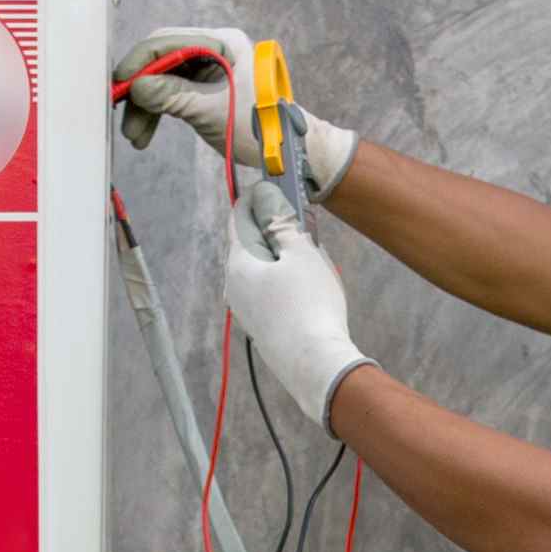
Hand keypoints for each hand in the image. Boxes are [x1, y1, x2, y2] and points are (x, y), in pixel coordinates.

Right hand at [114, 30, 356, 196]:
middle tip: (123, 113)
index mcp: (222, 41)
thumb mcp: (212, 110)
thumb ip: (172, 95)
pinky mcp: (206, 89)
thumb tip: (137, 88)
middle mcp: (214, 49)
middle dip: (140, 89)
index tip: (119, 85)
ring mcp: (210, 69)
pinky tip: (145, 132)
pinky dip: (158, 113)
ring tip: (135, 135)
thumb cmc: (263, 127)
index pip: (167, 41)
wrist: (290, 152)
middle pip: (162, 60)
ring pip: (164, 81)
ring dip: (146, 107)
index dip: (139, 62)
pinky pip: (172, 94)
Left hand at [219, 198, 368, 433]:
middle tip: (300, 219)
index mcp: (238, 263)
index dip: (257, 198)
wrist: (316, 365)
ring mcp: (245, 310)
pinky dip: (284, 280)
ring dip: (281, 256)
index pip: (239, 217)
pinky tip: (307, 285)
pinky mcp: (261, 327)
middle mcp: (233, 287)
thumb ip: (282, 222)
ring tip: (310, 253)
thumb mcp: (301, 253)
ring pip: (260, 270)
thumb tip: (266, 195)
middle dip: (272, 228)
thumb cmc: (310, 306)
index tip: (276, 186)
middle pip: (249, 244)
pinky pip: (268, 292)